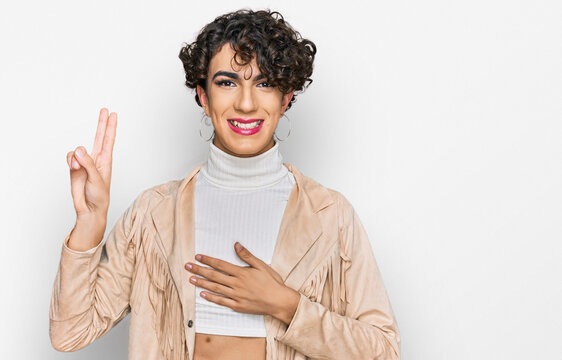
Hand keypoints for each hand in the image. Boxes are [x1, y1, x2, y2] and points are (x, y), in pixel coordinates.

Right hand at [66, 108, 116, 220]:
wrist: (89, 209)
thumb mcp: (96, 179)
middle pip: (99, 137)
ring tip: (78, 168)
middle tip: (105, 110)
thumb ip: (87, 163)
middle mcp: (96, 159)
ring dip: (75, 157)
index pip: (109, 139)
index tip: (113, 114)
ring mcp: (84, 163)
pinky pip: (69, 157)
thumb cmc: (99, 196)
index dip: (110, 126)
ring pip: (77, 150)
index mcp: (106, 160)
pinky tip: (73, 168)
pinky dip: (69, 161)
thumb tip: (79, 150)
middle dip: (101, 123)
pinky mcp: (74, 168)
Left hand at [185, 242, 300, 324]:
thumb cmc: (272, 282)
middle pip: (214, 275)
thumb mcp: (261, 266)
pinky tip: (203, 294)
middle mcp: (236, 284)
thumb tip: (236, 245)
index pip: (220, 265)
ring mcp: (236, 296)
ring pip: (215, 288)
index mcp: (242, 273)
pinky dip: (211, 298)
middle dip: (199, 270)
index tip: (198, 257)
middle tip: (187, 266)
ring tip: (191, 279)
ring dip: (202, 283)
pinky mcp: (238, 306)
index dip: (208, 260)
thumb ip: (247, 256)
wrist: (279, 301)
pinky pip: (221, 301)